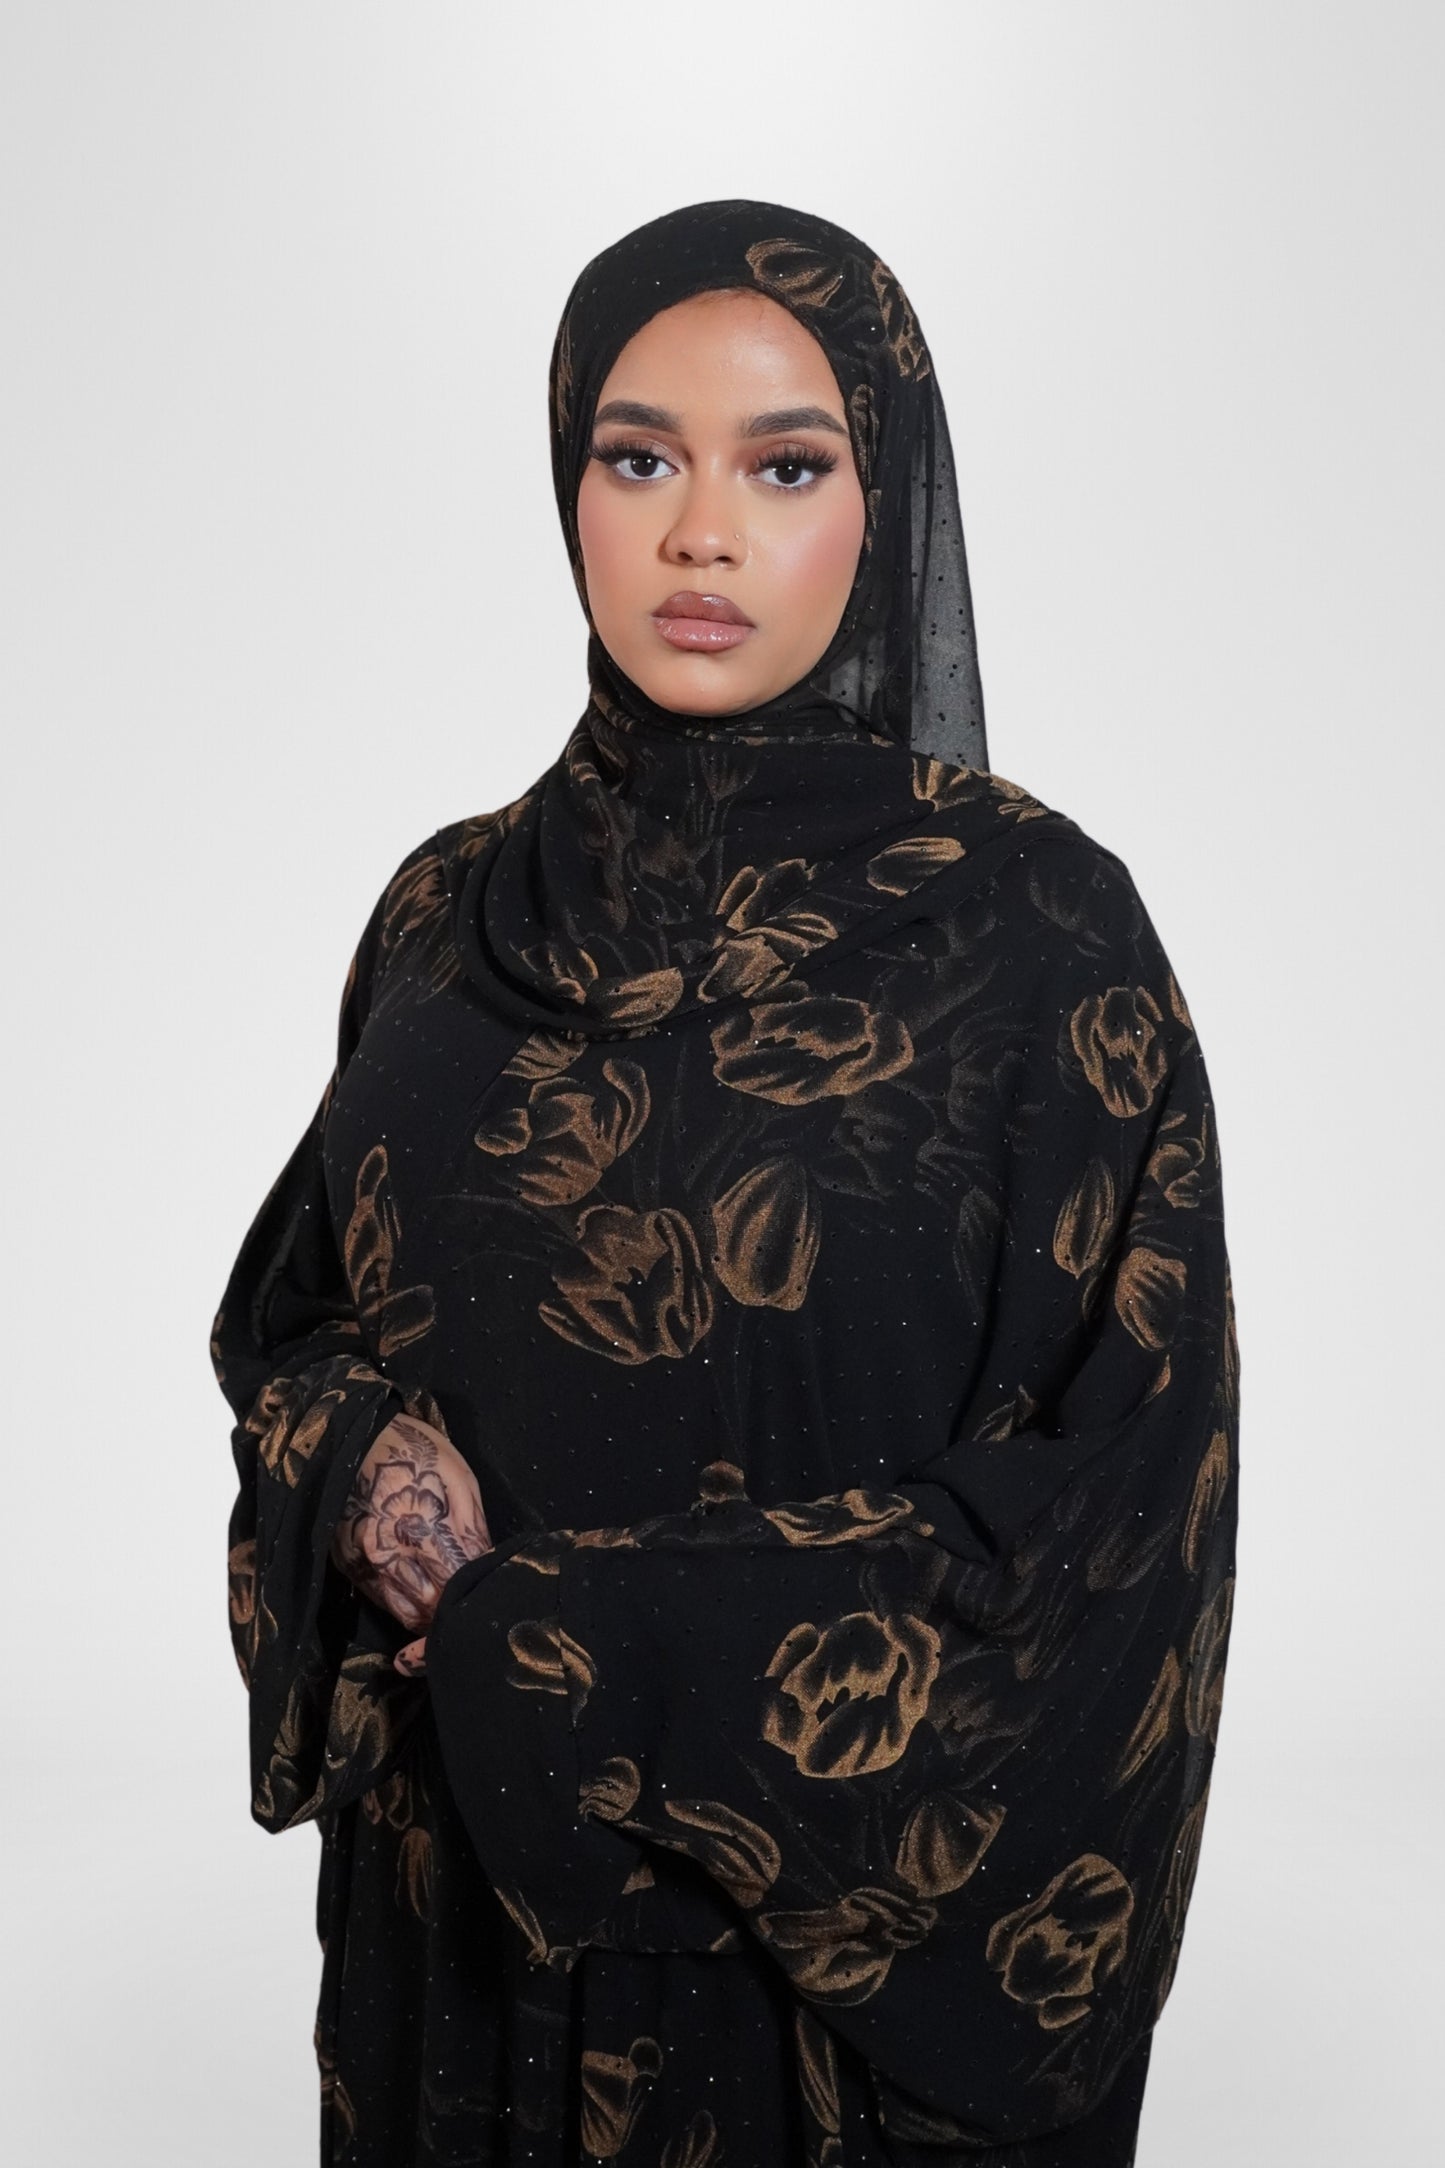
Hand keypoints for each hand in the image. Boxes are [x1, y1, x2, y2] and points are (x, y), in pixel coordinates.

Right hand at [329, 1413, 491, 1674]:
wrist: (354, 1436)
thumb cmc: (415, 1451)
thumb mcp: (458, 1476)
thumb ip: (472, 1526)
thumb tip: (485, 1564)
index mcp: (421, 1529)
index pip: (454, 1586)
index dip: (472, 1594)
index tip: (485, 1590)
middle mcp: (389, 1554)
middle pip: (431, 1607)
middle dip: (453, 1610)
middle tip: (469, 1602)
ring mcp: (365, 1563)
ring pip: (407, 1613)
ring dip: (430, 1615)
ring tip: (448, 1603)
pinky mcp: (349, 1566)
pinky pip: (383, 1602)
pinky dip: (406, 1606)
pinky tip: (421, 1593)